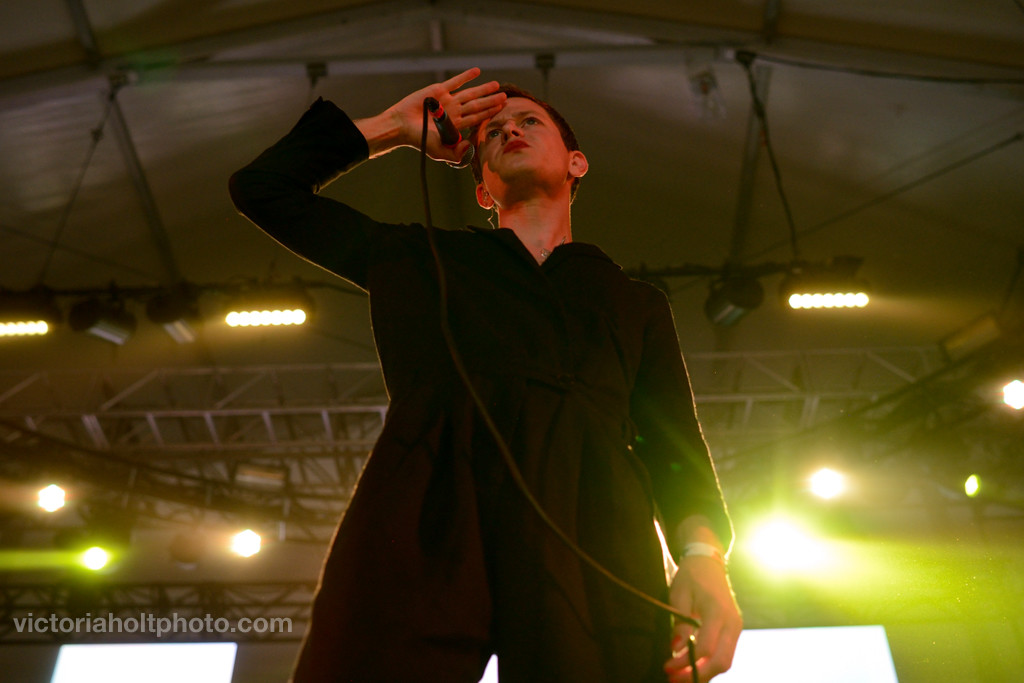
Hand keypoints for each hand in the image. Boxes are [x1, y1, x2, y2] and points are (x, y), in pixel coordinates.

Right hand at [361, 67, 506, 162]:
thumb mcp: (440, 151)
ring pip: (470, 93)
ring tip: (497, 85)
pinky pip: (455, 82)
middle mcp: (453, 112)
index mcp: (455, 126)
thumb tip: (471, 148)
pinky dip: (466, 76)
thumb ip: (456, 153)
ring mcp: (447, 100)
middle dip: (491, 101)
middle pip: (477, 105)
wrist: (402, 126)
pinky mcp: (439, 90)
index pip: (476, 118)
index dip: (489, 113)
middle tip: (505, 96)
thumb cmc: (419, 140)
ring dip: (483, 89)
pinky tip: (477, 71)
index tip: (502, 109)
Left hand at [663, 556, 741, 681]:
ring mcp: (736, 628)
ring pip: (725, 662)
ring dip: (704, 674)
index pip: (706, 647)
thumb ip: (679, 622)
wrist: (708, 563)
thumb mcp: (679, 595)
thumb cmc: (691, 577)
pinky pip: (724, 654)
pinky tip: (692, 669)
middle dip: (697, 675)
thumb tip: (675, 648)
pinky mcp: (733, 631)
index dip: (685, 661)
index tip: (667, 666)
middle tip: (674, 680)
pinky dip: (709, 666)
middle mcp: (732, 623)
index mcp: (718, 612)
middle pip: (721, 661)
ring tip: (681, 678)